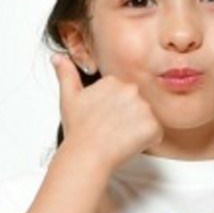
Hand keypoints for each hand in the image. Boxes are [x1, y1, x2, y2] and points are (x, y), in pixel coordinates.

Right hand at [51, 54, 163, 172]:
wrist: (86, 155)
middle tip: (111, 130)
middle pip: (138, 106)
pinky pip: (155, 134)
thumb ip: (66, 74)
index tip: (104, 120)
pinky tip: (128, 144)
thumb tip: (57, 57)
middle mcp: (131, 89)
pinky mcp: (152, 125)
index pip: (125, 97)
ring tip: (118, 138)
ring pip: (147, 120)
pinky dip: (146, 142)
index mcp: (114, 81)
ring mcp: (143, 107)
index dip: (116, 112)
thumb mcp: (68, 98)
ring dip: (137, 131)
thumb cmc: (78, 130)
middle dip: (129, 119)